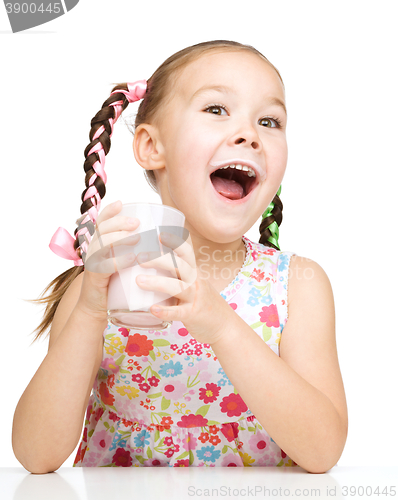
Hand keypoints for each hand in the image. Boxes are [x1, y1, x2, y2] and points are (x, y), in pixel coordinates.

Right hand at [77, 201, 140, 319]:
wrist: (97, 307)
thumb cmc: (114, 282)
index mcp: (100, 243)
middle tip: (137, 223)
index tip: (121, 203)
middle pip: (102, 230)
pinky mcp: (95, 278)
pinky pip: (104, 267)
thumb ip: (133, 250)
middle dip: (119, 223)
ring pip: (102, 245)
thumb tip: (158, 238)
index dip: (109, 211)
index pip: (101, 222)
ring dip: (120, 239)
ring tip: (137, 238)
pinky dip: (118, 261)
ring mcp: (92, 263)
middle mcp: (93, 250)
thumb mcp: (122, 262)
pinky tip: (131, 258)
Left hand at [135, 231, 233, 344]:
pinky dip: (165, 311)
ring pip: (178, 287)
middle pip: (180, 266)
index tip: (159, 232)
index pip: (187, 252)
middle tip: (139, 256)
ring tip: (138, 280)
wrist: (224, 326)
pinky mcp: (193, 316)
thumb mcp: (194, 283)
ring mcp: (195, 299)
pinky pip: (178, 313)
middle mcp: (196, 282)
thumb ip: (177, 273)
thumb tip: (152, 259)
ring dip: (158, 283)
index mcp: (194, 273)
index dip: (175, 241)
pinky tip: (152, 309)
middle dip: (159, 259)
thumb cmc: (203, 303)